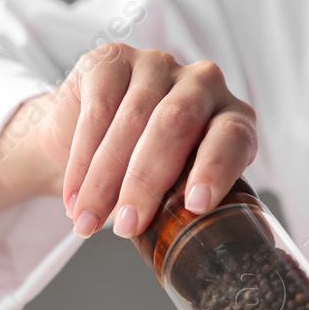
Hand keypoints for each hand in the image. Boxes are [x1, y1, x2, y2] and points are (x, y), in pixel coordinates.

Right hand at [0, 45, 256, 237]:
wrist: (96, 138)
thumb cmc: (153, 171)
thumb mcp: (180, 188)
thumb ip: (188, 202)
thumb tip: (186, 250)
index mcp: (234, 118)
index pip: (232, 138)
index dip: (215, 169)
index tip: (194, 206)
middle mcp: (203, 83)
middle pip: (175, 126)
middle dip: (146, 183)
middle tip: (126, 227)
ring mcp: (158, 66)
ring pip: (130, 121)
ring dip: (104, 180)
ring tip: (87, 223)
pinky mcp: (113, 59)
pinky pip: (96, 112)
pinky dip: (81, 162)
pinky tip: (74, 196)